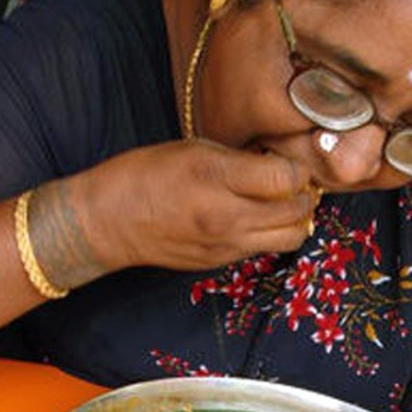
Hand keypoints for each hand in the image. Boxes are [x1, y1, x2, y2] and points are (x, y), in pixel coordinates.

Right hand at [87, 138, 319, 273]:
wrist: (108, 222)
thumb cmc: (145, 175)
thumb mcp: (194, 149)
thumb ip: (240, 159)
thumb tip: (277, 163)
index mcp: (217, 178)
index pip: (286, 179)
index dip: (297, 169)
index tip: (289, 162)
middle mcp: (226, 216)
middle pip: (297, 212)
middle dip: (303, 194)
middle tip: (293, 182)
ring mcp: (226, 244)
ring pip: (291, 238)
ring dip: (296, 220)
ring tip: (282, 203)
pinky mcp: (221, 262)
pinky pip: (263, 248)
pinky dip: (271, 233)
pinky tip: (256, 218)